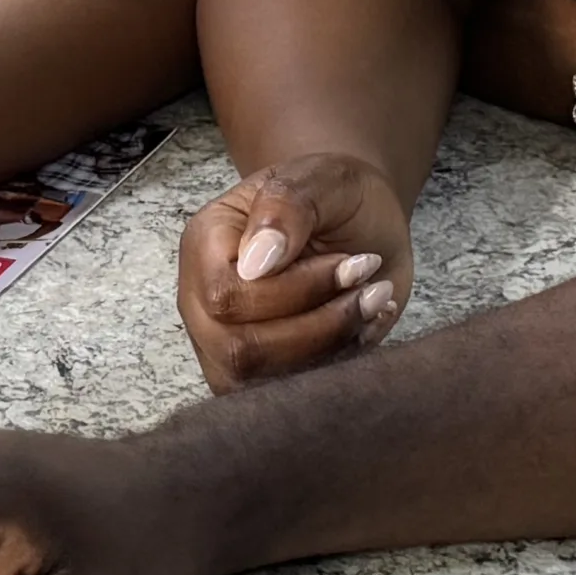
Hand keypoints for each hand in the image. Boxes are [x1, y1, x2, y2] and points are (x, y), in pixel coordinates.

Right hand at [177, 152, 408, 389]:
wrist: (356, 219)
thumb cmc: (333, 195)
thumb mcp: (321, 178)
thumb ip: (288, 207)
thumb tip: (256, 262)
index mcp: (205, 243)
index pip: (228, 296)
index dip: (296, 292)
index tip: (353, 264)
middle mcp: (202, 300)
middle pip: (240, 350)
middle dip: (320, 326)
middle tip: (371, 286)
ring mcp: (222, 344)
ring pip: (263, 382)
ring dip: (331, 348)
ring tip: (373, 302)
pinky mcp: (254, 376)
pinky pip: (286, 396)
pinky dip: (336, 368)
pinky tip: (364, 327)